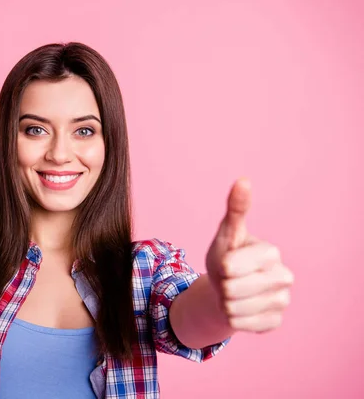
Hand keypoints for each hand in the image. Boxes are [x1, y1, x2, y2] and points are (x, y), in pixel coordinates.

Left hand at [206, 178, 293, 332]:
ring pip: (234, 309)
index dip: (222, 267)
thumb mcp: (226, 234)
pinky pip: (240, 325)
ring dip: (225, 303)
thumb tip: (243, 180)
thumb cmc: (227, 257)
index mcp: (271, 252)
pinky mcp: (275, 322)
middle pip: (232, 289)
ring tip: (233, 293)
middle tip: (229, 280)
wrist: (227, 289)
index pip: (232, 267)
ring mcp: (282, 301)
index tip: (227, 263)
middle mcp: (284, 276)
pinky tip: (240, 308)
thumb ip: (235, 210)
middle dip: (222, 286)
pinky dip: (232, 319)